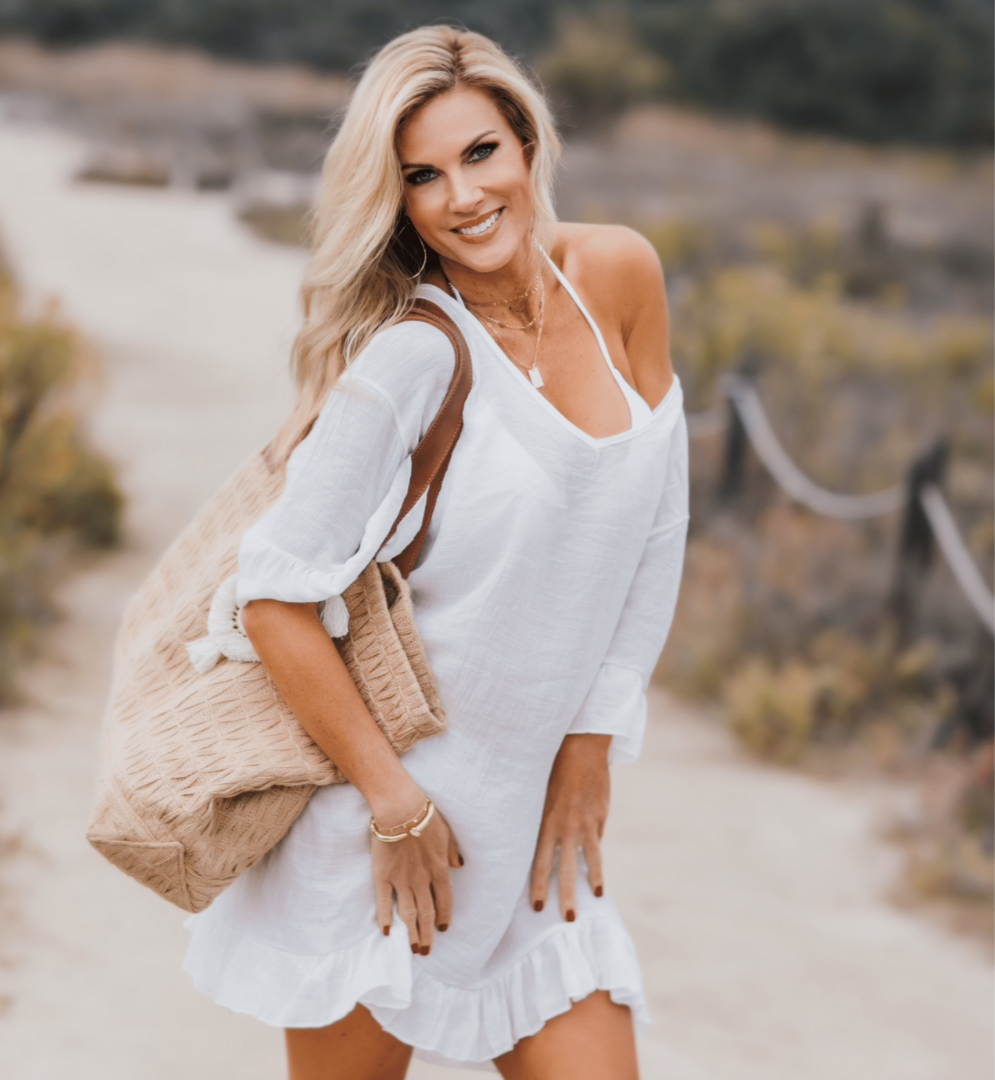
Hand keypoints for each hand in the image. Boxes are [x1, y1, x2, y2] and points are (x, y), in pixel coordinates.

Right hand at [371, 801, 462, 955]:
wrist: (400, 810)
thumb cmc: (425, 817)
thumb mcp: (447, 833)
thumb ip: (452, 852)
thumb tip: (459, 865)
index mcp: (439, 870)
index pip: (444, 901)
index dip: (444, 917)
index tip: (443, 930)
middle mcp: (422, 880)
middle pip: (427, 913)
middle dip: (427, 934)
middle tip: (426, 951)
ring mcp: (401, 880)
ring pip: (408, 913)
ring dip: (411, 933)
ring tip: (412, 949)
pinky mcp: (382, 876)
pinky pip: (384, 903)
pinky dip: (385, 919)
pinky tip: (387, 933)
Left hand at [530, 734, 610, 920]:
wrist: (582, 748)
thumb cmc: (556, 769)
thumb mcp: (543, 794)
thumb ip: (545, 820)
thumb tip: (546, 842)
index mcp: (546, 821)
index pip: (540, 860)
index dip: (538, 885)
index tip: (537, 905)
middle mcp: (564, 825)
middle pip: (560, 867)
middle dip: (560, 894)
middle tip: (562, 918)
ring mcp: (584, 823)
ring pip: (584, 860)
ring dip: (585, 884)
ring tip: (586, 904)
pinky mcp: (599, 817)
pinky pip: (595, 845)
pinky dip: (595, 865)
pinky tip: (597, 885)